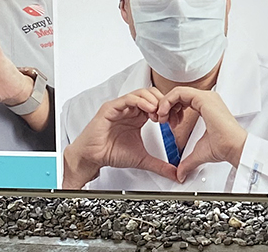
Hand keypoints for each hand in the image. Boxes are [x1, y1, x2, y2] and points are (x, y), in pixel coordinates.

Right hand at [62, 88, 178, 187]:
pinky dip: (141, 101)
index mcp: (139, 116)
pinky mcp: (111, 108)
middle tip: (168, 117)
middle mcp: (130, 109)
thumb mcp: (142, 159)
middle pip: (153, 94)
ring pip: (142, 93)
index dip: (169, 109)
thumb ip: (160, 165)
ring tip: (159, 114)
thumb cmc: (111, 153)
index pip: (158, 103)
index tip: (175, 121)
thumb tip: (175, 174)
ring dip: (154, 101)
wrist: (92, 158)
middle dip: (164, 103)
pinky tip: (149, 110)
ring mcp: (121, 107)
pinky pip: (128, 98)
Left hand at [156, 86, 246, 179]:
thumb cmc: (224, 147)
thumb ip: (187, 161)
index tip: (167, 124)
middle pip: (179, 94)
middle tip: (161, 120)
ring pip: (177, 91)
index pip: (184, 101)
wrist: (233, 147)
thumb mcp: (198, 152)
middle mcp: (207, 99)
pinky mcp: (204, 99)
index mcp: (207, 107)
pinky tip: (164, 113)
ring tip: (161, 118)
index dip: (172, 110)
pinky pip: (179, 92)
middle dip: (166, 106)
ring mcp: (206, 97)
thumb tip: (180, 174)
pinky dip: (167, 101)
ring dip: (164, 104)